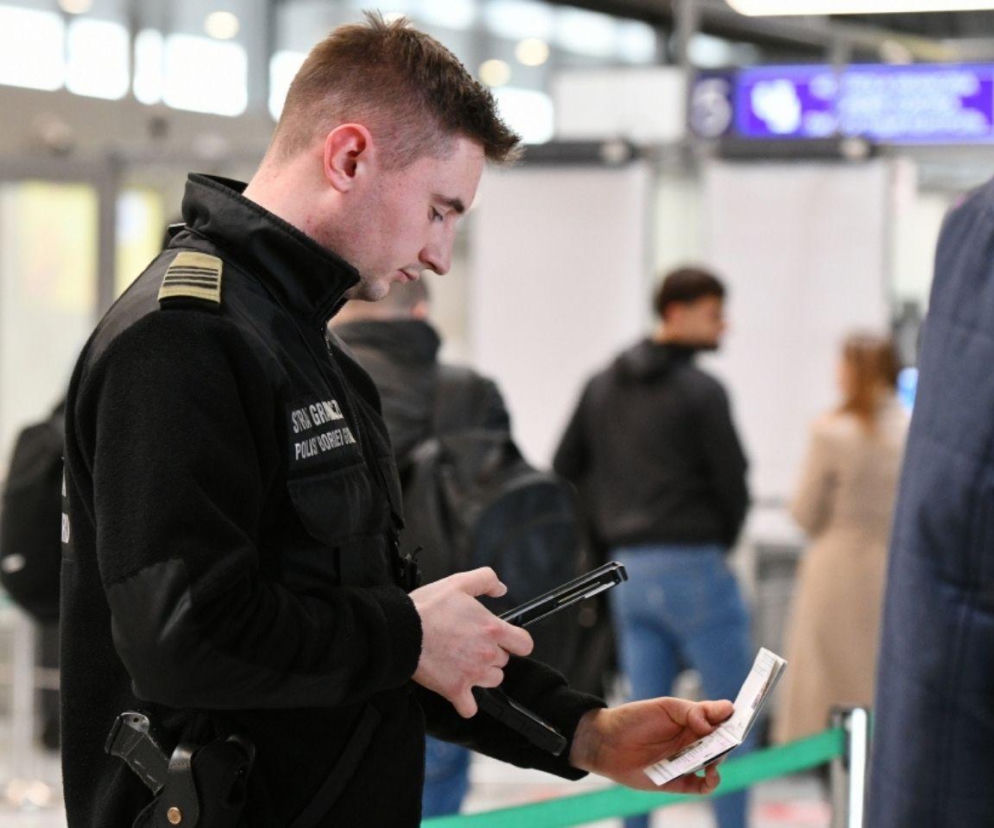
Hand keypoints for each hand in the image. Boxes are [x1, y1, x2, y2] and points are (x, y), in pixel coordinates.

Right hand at [410, 567, 532, 717]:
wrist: (401, 631)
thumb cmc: (427, 608)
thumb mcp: (459, 582)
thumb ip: (485, 580)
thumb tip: (501, 589)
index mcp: (491, 629)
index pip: (524, 644)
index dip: (516, 641)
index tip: (506, 640)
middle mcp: (486, 654)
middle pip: (504, 661)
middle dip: (492, 654)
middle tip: (472, 644)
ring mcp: (472, 674)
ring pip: (492, 681)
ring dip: (482, 674)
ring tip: (465, 663)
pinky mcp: (455, 690)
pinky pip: (470, 708)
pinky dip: (466, 703)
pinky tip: (459, 691)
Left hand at [569, 698, 734, 793]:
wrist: (607, 741)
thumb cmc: (633, 719)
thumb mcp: (664, 707)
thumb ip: (691, 711)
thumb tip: (712, 723)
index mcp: (691, 719)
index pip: (718, 718)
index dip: (729, 716)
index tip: (737, 714)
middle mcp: (692, 740)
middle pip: (721, 741)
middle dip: (727, 740)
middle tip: (727, 738)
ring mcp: (687, 761)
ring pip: (714, 762)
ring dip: (719, 760)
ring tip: (712, 758)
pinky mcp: (679, 781)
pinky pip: (702, 786)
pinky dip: (711, 783)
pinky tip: (709, 775)